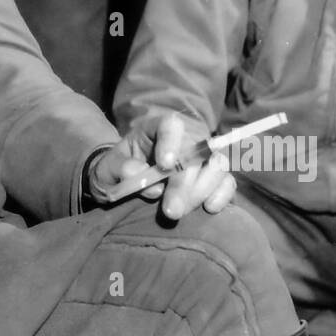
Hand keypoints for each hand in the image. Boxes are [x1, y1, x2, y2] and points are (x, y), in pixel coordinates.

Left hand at [86, 112, 235, 219]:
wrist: (124, 181)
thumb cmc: (116, 170)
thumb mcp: (108, 168)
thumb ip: (122, 170)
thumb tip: (151, 186)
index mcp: (156, 129)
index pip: (171, 125)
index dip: (172, 142)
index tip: (164, 166)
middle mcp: (184, 140)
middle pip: (195, 153)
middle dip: (184, 183)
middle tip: (170, 209)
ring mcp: (201, 159)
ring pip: (216, 167)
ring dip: (201, 191)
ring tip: (178, 211)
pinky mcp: (211, 180)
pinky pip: (227, 183)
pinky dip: (222, 195)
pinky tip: (208, 208)